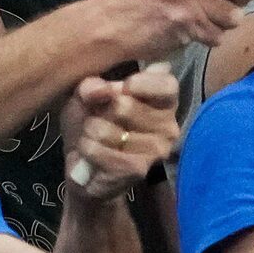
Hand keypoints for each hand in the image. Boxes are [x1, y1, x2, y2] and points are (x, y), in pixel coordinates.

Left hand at [60, 63, 179, 205]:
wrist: (85, 166)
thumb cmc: (93, 121)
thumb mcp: (86, 95)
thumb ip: (92, 86)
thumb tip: (99, 89)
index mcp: (163, 101)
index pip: (167, 84)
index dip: (143, 83)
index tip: (125, 86)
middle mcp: (168, 126)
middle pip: (126, 106)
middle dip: (100, 110)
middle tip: (99, 117)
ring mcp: (156, 150)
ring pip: (108, 130)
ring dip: (90, 132)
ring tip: (94, 136)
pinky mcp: (139, 169)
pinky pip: (100, 151)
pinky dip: (88, 149)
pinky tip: (91, 152)